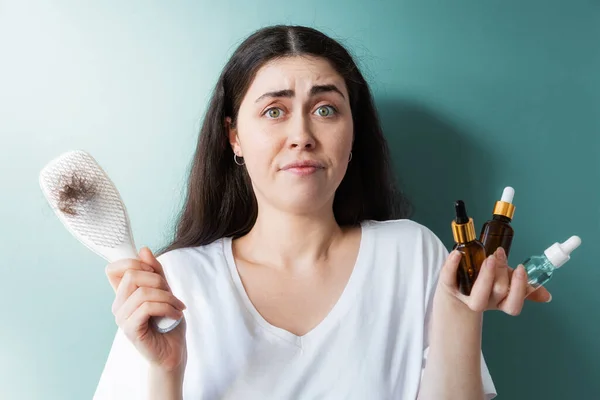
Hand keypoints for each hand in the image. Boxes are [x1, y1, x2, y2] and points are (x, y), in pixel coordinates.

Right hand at [105, 247, 186, 371]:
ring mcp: (122, 318)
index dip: (133, 263)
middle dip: (158, 279)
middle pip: (131, 275)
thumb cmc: (168, 323)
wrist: (173, 352)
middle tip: (171, 293)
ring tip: (178, 306)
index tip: (154, 273)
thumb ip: (155, 272)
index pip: (113, 269)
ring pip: (143, 291)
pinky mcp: (130, 329)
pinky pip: (147, 307)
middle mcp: (118, 305)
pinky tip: (176, 314)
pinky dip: (167, 307)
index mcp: (124, 294)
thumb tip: (143, 249)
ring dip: (167, 296)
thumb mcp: (166, 291)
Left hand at [438, 247, 551, 314]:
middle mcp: (483, 303)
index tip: (520, 268)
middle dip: (502, 272)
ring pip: (477, 297)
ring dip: (485, 275)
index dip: (518, 289)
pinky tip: (457, 254)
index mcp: (499, 302)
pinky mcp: (447, 286)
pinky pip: (448, 278)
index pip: (513, 305)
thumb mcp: (506, 283)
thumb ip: (525, 287)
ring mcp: (464, 297)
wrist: (453, 289)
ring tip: (489, 258)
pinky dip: (452, 266)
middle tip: (499, 255)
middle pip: (498, 293)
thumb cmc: (483, 283)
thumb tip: (547, 295)